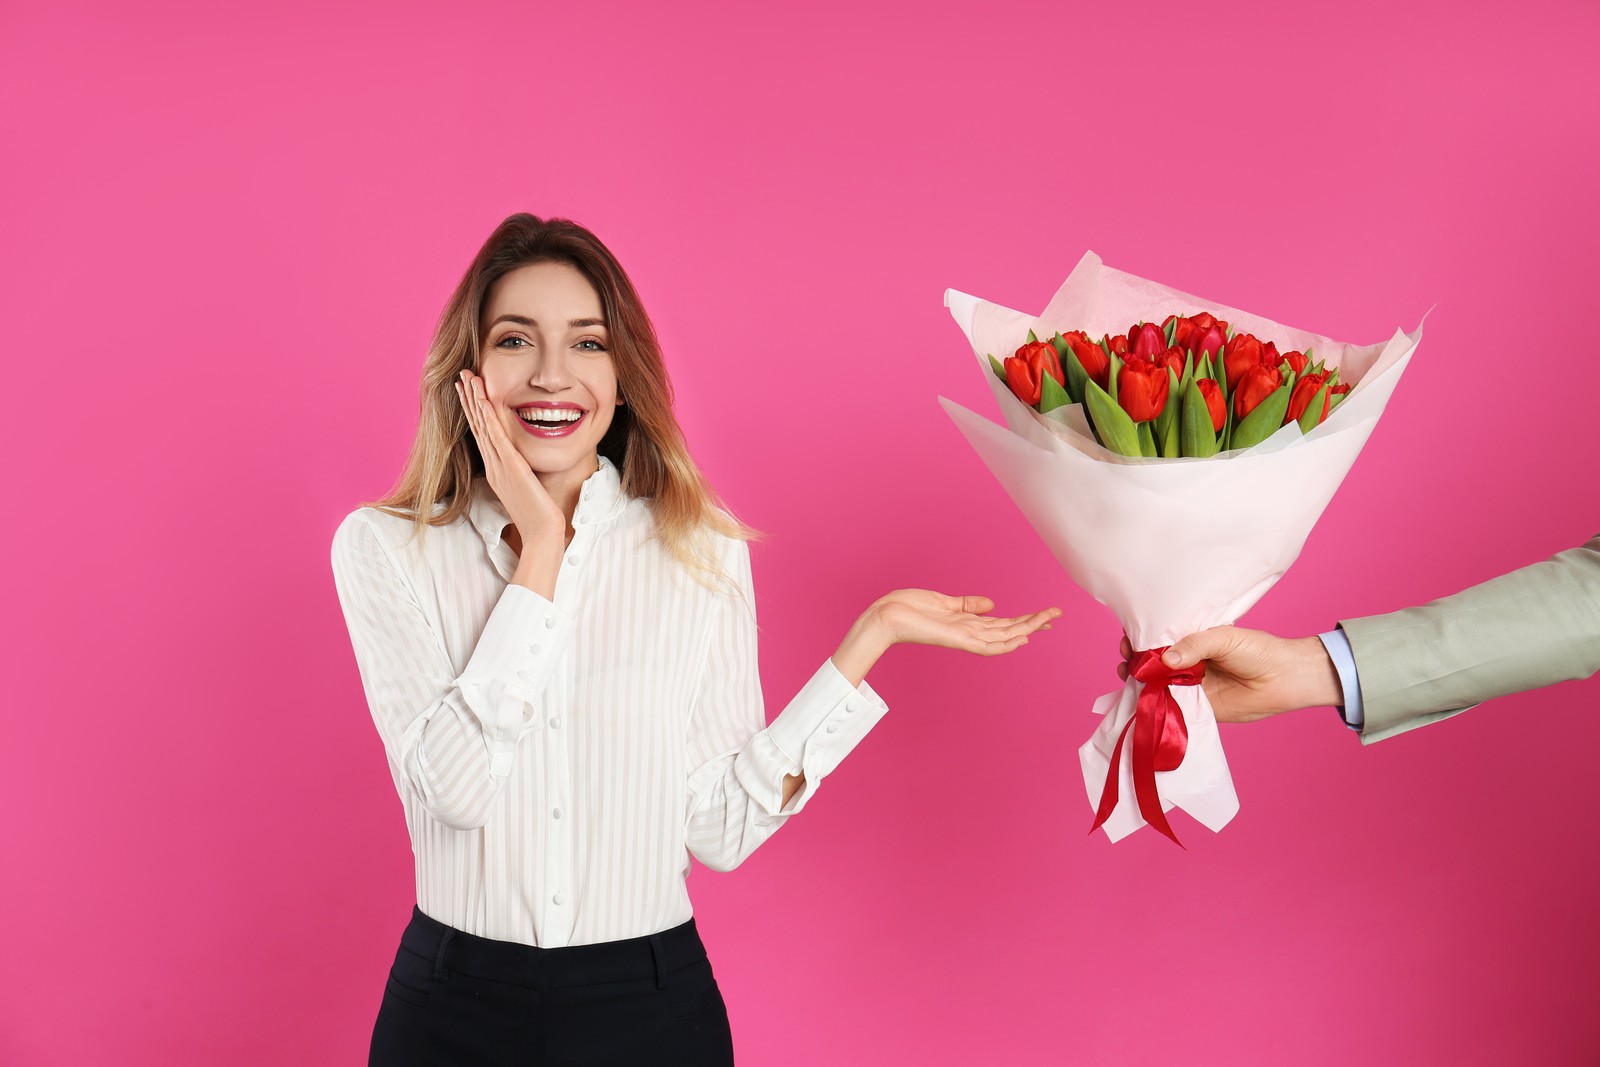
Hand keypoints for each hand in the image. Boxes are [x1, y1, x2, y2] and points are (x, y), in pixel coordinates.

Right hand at [455, 369, 565, 545]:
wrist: (542, 535)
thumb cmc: (540, 517)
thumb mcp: (528, 490)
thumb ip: (523, 476)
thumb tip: (525, 468)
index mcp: (498, 471)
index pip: (483, 435)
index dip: (474, 411)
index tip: (469, 391)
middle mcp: (494, 466)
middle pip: (478, 426)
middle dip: (469, 399)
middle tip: (461, 375)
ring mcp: (500, 466)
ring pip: (483, 427)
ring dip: (474, 400)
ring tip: (467, 377)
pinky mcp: (511, 468)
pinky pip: (497, 438)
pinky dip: (488, 418)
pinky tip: (482, 400)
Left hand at [831, 591, 1060, 685]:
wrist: (884, 616)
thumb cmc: (907, 608)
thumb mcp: (943, 602)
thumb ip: (967, 604)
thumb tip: (991, 604)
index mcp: (966, 623)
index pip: (1001, 623)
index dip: (1024, 619)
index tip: (1044, 615)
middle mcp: (968, 632)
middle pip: (1008, 630)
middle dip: (1033, 623)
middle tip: (1056, 615)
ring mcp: (963, 637)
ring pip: (1002, 636)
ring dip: (1026, 629)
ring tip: (1047, 620)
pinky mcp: (955, 639)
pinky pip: (985, 645)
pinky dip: (1004, 643)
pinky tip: (1021, 639)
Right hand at [1117, 626, 1342, 722]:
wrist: (1284, 681)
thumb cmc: (1258, 651)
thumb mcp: (1225, 638)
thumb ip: (1195, 645)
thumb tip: (1164, 658)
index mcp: (1191, 639)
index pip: (1158, 638)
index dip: (1140, 639)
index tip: (1129, 642)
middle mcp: (1186, 662)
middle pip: (1151, 662)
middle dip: (1135, 662)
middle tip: (1130, 663)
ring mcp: (1189, 685)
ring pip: (1156, 685)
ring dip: (1140, 684)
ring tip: (1132, 679)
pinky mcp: (1197, 708)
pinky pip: (1171, 707)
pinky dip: (1156, 705)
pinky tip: (1143, 701)